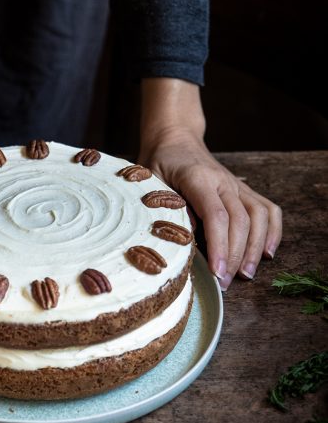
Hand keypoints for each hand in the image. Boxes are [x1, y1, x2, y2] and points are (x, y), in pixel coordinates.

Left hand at [138, 79, 281, 289]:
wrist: (175, 138)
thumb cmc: (159, 162)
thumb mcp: (150, 184)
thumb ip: (165, 209)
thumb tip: (183, 242)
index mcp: (197, 178)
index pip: (216, 216)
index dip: (219, 246)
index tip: (216, 272)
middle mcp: (222, 181)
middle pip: (240, 221)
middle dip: (234, 256)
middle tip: (224, 283)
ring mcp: (236, 185)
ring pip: (259, 216)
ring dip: (255, 247)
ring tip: (246, 274)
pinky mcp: (243, 190)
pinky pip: (267, 209)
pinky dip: (272, 231)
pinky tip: (267, 253)